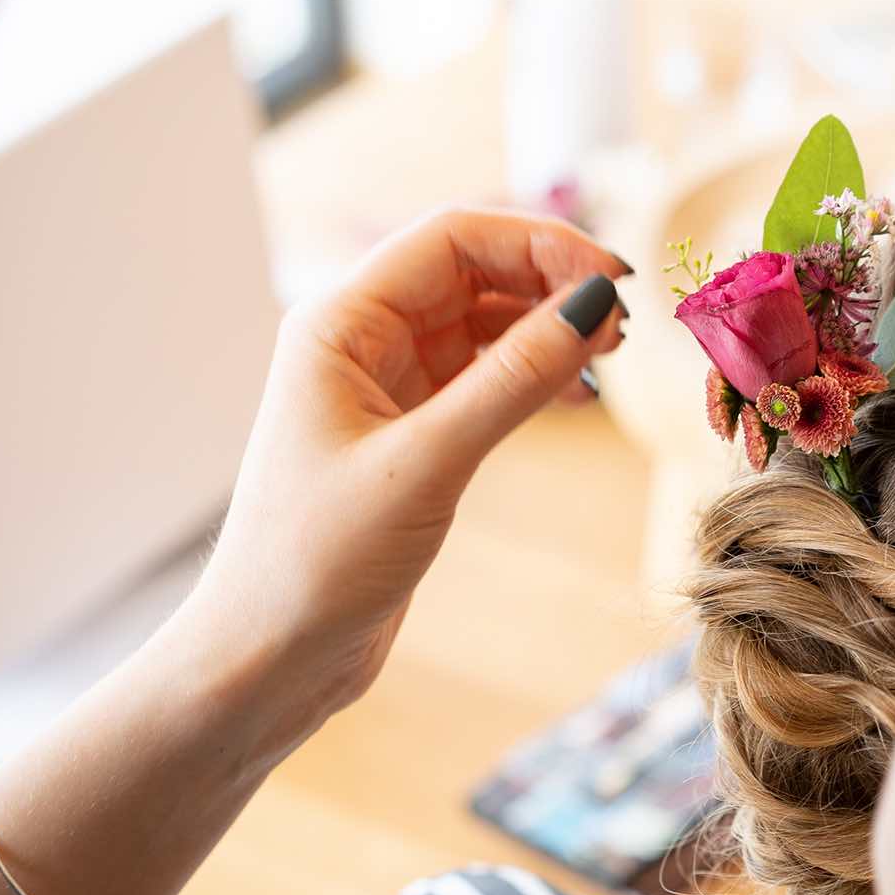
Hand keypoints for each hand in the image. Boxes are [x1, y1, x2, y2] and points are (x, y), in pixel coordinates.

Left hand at [188, 208, 625, 743]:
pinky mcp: (411, 432)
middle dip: (552, 281)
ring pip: (485, 322)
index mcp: (339, 322)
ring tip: (612, 353)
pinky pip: (484, 375)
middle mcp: (360, 338)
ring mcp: (386, 384)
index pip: (454, 237)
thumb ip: (513, 382)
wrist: (268, 656)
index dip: (541, 244)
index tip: (614, 282)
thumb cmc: (316, 562)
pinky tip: (579, 391)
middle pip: (474, 269)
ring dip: (549, 327)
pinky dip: (535, 374)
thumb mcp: (425, 465)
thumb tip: (593, 306)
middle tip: (625, 322)